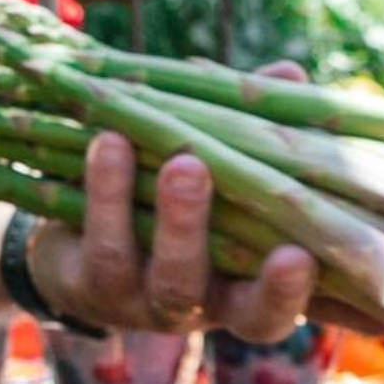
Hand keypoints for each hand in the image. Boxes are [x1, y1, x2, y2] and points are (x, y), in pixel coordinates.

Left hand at [21, 133, 317, 343]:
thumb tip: (289, 74)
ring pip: (165, 275)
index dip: (288, 291)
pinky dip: (109, 189)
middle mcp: (205, 307)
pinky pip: (104, 246)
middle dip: (227, 241)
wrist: (84, 243)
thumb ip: (258, 128)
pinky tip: (110, 138)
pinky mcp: (93, 287)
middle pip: (226, 304)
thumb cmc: (177, 198)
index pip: (278, 308)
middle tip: (204, 173)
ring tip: (179, 155)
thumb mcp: (222, 165)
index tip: (300, 256)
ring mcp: (147, 302)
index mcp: (249, 288)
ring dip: (174, 215)